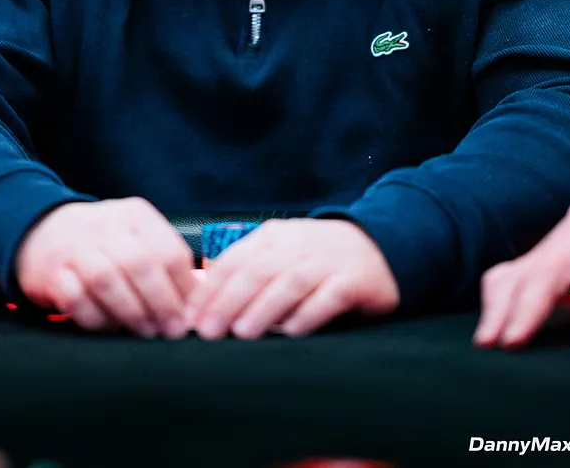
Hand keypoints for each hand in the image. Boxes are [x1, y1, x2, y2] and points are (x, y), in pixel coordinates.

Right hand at [14, 198, 194, 337]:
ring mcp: (75, 246)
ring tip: (145, 332)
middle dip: (161, 303)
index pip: (169, 251)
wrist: (42, 232)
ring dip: (130, 311)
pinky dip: (94, 316)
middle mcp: (106, 225)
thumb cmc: (103, 243)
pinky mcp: (51, 271)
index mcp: (136, 215)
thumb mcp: (137, 238)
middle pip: (140, 264)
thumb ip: (166, 263)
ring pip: (107, 279)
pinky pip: (75, 297)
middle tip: (172, 331)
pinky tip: (108, 327)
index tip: (192, 316)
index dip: (184, 288)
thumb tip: (200, 302)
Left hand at [184, 218, 398, 339]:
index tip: (192, 318)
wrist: (378, 246)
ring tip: (243, 332)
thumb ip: (246, 272)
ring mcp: (328, 261)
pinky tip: (292, 331)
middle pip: (258, 271)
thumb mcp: (279, 255)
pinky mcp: (355, 280)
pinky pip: (330, 296)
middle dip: (229, 301)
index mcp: (274, 236)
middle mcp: (299, 245)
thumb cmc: (317, 259)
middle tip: (209, 331)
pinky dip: (309, 313)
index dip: (211, 290)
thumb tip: (202, 305)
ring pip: (291, 282)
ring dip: (264, 308)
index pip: (235, 261)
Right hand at [476, 161, 569, 349]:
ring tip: (486, 344)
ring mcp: (544, 249)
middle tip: (513, 342)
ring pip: (514, 276)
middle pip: (544, 276)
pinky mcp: (529, 258)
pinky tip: (488, 335)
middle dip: (529, 310)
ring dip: (497, 309)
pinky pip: (501, 277)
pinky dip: (492, 304)